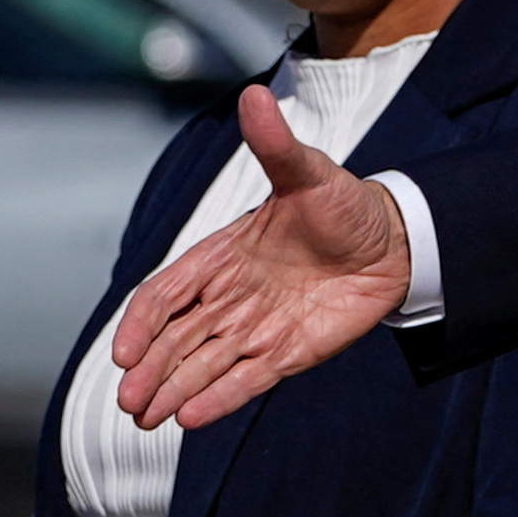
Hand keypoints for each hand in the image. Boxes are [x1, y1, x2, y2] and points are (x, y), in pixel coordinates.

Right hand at [113, 86, 411, 429]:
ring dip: (173, 391)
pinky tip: (190, 420)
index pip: (165, 294)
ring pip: (202, 365)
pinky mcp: (288, 353)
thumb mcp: (307, 171)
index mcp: (220, 256)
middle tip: (128, 402)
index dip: (142, 323)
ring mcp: (256, 328)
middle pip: (176, 340)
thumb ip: (275, 144)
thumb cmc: (343, 203)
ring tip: (144, 419)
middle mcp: (229, 297)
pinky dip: (218, 400)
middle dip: (149, 371)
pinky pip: (246, 380)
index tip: (123, 352)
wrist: (394, 242)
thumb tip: (255, 96)